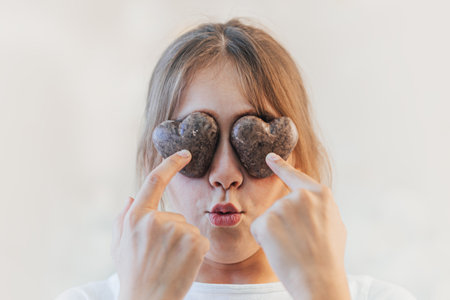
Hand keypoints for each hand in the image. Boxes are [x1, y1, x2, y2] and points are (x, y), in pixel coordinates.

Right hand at [110, 150, 209, 299]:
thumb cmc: (133, 274)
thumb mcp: (118, 246)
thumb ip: (122, 218)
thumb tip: (130, 196)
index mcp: (136, 217)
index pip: (155, 181)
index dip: (171, 164)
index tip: (185, 153)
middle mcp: (155, 220)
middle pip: (175, 216)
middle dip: (173, 232)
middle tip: (162, 256)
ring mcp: (177, 230)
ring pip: (188, 229)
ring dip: (183, 243)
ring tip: (170, 262)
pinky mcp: (195, 242)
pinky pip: (200, 240)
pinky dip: (196, 252)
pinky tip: (183, 265)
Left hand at [250, 153, 349, 299]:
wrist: (319, 280)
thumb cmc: (329, 257)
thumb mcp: (334, 225)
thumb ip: (319, 208)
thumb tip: (308, 200)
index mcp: (320, 194)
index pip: (296, 176)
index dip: (281, 166)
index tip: (269, 156)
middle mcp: (300, 196)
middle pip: (280, 206)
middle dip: (284, 224)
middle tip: (300, 243)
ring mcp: (282, 207)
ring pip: (269, 219)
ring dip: (275, 233)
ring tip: (293, 248)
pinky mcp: (265, 221)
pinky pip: (258, 229)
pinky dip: (265, 241)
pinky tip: (280, 250)